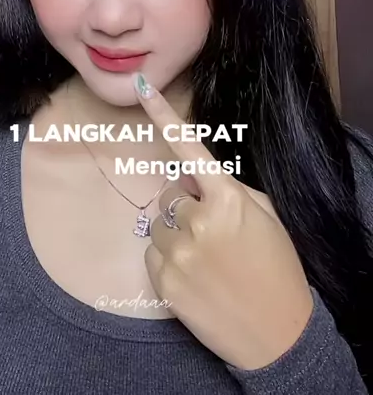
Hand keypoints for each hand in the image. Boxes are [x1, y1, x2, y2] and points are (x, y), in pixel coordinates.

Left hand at [133, 74, 313, 370]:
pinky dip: (168, 258)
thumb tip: (192, 179)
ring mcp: (178, 252)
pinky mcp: (163, 281)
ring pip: (158, 222)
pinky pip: (152, 252)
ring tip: (207, 256)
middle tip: (213, 229)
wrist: (277, 334)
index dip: (163, 114)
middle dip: (186, 203)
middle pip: (171, 192)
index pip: (189, 147)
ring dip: (176, 231)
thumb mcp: (265, 216)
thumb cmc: (277, 267)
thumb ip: (227, 190)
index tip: (142, 86)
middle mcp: (198, 220)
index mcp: (227, 198)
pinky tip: (196, 274)